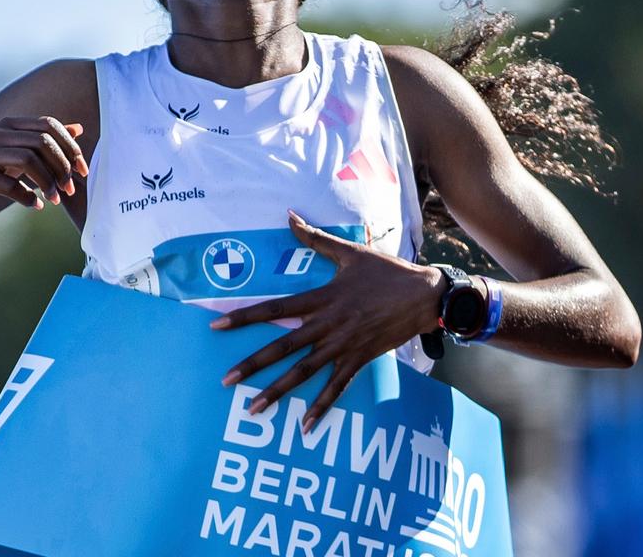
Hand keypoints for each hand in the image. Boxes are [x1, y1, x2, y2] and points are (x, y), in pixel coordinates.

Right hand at [0, 116, 88, 213]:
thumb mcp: (18, 151)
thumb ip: (45, 140)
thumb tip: (78, 129)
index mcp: (10, 124)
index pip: (49, 125)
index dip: (71, 147)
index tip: (82, 170)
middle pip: (42, 142)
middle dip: (62, 167)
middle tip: (69, 188)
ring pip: (28, 160)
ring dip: (47, 183)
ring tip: (54, 199)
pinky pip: (8, 185)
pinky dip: (27, 197)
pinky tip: (35, 205)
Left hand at [209, 209, 440, 431]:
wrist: (424, 296)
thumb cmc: (386, 272)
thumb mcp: (350, 252)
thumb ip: (315, 238)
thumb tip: (288, 216)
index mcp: (322, 298)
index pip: (275, 309)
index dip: (245, 317)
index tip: (217, 325)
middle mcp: (328, 325)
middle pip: (283, 347)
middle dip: (252, 365)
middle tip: (225, 380)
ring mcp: (343, 346)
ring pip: (304, 372)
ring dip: (278, 391)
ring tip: (254, 408)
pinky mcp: (359, 360)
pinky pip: (337, 387)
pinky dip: (321, 407)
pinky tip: (304, 426)